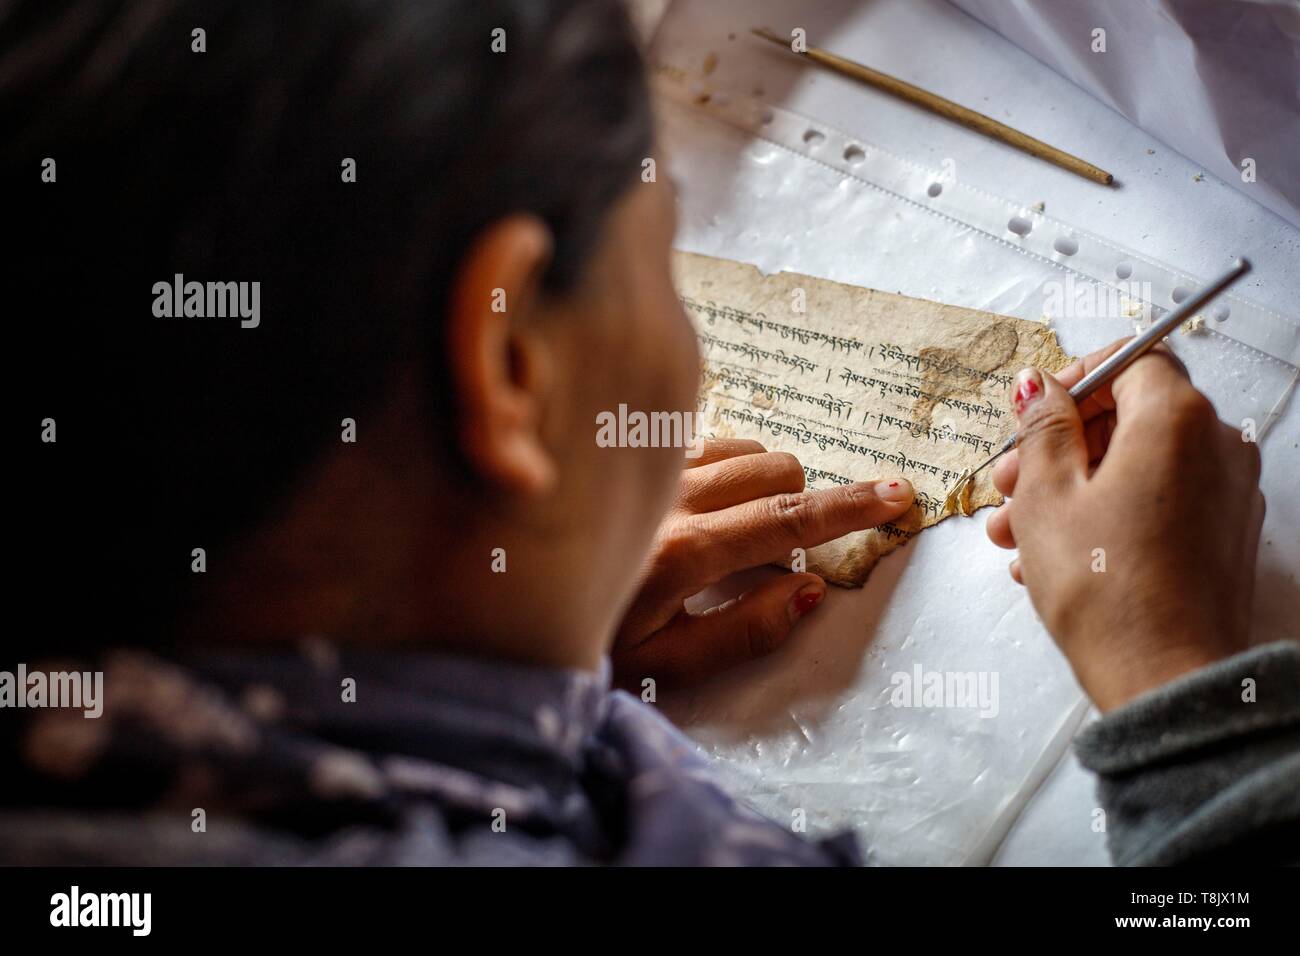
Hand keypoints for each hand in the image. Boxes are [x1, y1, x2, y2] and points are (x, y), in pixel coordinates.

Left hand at [611, 439, 913, 689]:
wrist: (508, 606)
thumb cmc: (591, 640)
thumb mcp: (667, 665)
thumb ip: (745, 630)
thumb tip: (812, 589)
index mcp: (681, 551)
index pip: (787, 520)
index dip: (851, 509)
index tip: (899, 494)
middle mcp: (666, 495)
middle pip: (777, 469)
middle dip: (801, 502)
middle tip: (772, 556)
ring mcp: (645, 465)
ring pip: (746, 448)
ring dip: (763, 484)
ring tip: (733, 532)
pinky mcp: (629, 451)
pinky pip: (707, 439)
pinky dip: (725, 466)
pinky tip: (698, 504)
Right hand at [986, 339, 1263, 710]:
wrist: (1164, 678)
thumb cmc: (1104, 589)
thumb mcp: (1045, 493)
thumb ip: (1042, 426)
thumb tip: (1039, 384)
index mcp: (1176, 419)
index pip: (1132, 360)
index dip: (1075, 379)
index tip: (1035, 411)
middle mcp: (1217, 446)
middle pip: (1132, 416)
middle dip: (1062, 445)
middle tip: (1009, 485)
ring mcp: (1229, 493)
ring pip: (1139, 464)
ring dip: (1074, 486)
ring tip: (1017, 533)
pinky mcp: (1224, 536)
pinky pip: (1160, 501)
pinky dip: (1110, 512)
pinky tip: (1057, 555)